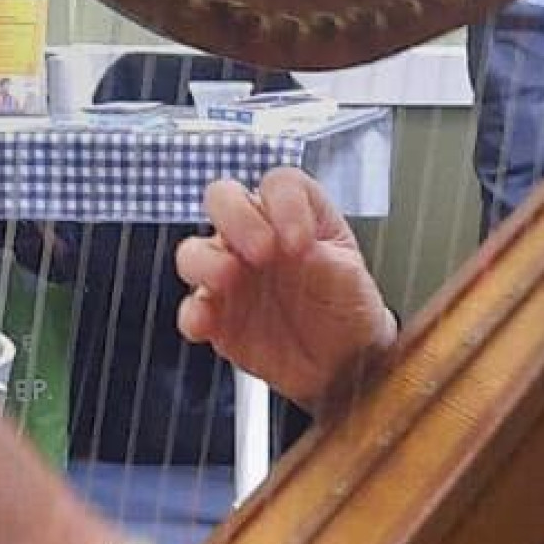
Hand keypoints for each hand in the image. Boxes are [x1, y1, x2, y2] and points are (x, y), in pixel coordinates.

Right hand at [176, 168, 396, 416]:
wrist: (341, 359)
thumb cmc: (346, 304)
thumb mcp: (351, 277)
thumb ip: (327, 260)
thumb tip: (300, 249)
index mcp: (293, 213)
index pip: (279, 185)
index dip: (285, 204)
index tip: (302, 242)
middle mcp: (254, 235)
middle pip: (222, 198)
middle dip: (236, 218)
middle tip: (262, 251)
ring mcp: (229, 274)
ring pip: (194, 252)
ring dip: (206, 261)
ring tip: (229, 278)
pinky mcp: (216, 316)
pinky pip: (192, 309)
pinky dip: (194, 314)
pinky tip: (207, 323)